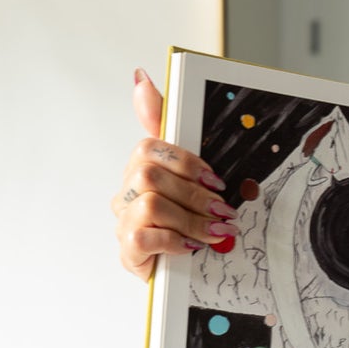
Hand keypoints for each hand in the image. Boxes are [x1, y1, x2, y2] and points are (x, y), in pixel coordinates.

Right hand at [111, 68, 235, 280]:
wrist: (179, 269)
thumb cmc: (182, 219)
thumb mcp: (186, 172)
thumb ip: (163, 126)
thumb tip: (140, 77)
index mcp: (139, 170)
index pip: (149, 147)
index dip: (185, 161)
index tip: (215, 179)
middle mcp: (127, 193)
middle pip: (150, 176)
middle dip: (194, 194)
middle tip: (224, 210)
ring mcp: (124, 222)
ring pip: (151, 204)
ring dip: (191, 219)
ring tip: (216, 232)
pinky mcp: (127, 251)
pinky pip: (144, 236)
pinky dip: (173, 241)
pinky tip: (190, 246)